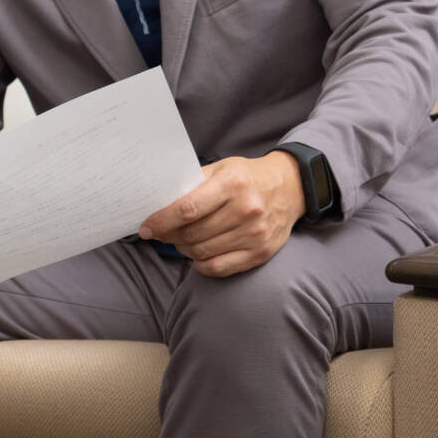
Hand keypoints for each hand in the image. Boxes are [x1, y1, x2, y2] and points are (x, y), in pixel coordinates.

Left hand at [140, 153, 305, 276]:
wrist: (290, 187)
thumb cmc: (248, 177)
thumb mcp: (222, 168)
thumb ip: (193, 184)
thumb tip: (159, 205)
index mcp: (233, 183)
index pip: (187, 209)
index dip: (162, 221)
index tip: (146, 228)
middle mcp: (246, 209)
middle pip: (192, 234)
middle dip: (169, 236)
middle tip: (162, 233)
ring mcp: (255, 233)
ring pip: (201, 253)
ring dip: (184, 249)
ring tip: (182, 239)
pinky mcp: (260, 252)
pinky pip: (218, 268)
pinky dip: (201, 264)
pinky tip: (199, 254)